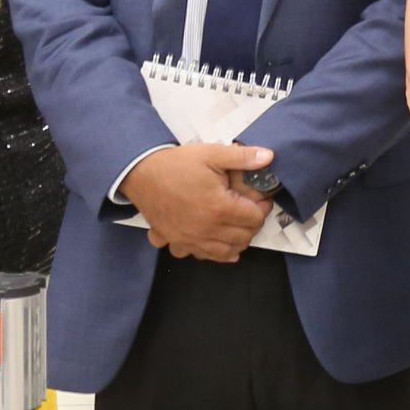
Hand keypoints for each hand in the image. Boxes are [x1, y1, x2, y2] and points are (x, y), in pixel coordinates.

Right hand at [124, 144, 274, 262]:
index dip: (263, 208)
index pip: (255, 218)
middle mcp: (206, 230)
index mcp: (219, 208)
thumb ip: (242, 157)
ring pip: (225, 252)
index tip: (261, 198)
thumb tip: (269, 157)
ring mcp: (190, 240)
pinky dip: (212, 252)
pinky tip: (215, 240)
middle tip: (250, 209)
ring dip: (236, 241)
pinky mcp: (176, 243)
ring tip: (236, 224)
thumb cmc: (177, 164)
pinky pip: (201, 256)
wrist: (141, 174)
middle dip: (252, 224)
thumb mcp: (212, 153)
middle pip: (243, 238)